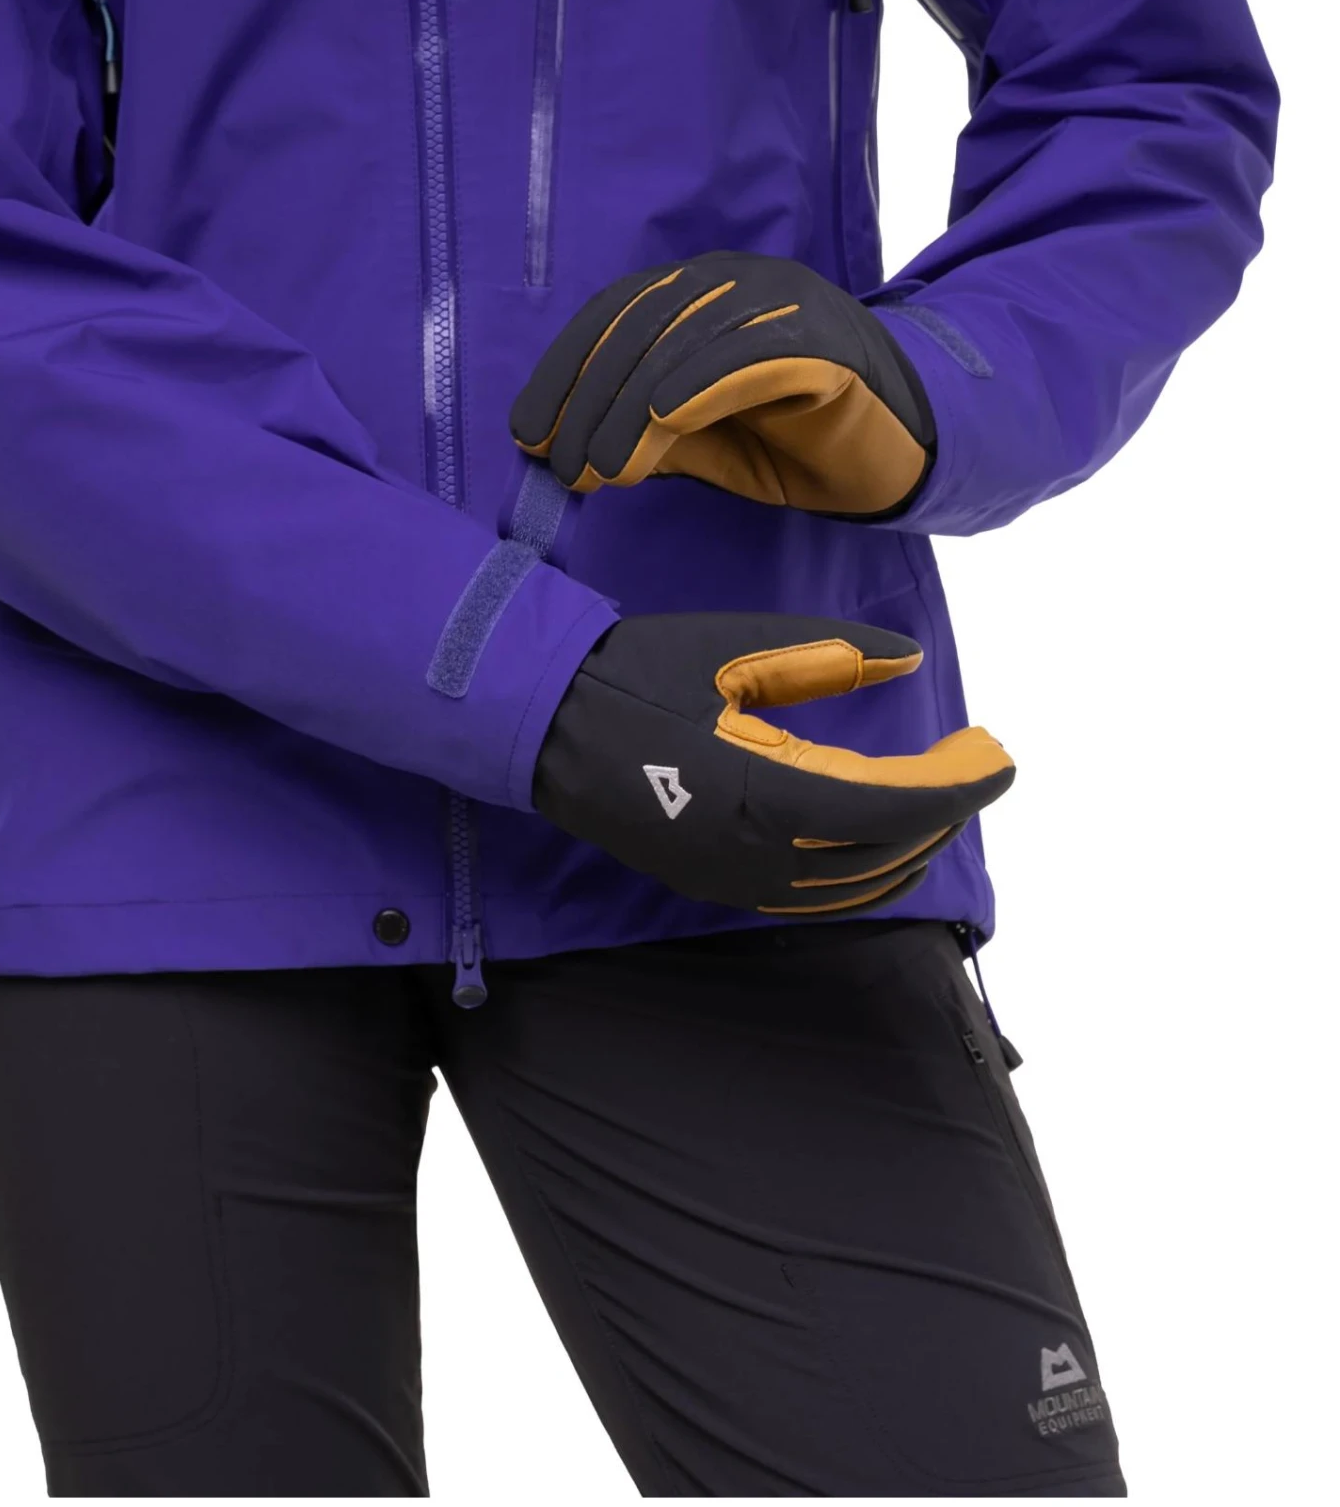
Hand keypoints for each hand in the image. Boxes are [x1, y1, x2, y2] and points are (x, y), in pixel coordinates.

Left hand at [511, 251, 933, 518]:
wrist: (898, 453)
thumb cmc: (791, 443)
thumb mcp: (698, 443)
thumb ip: (639, 436)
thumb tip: (563, 453)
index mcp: (700, 296)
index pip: (614, 318)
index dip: (563, 372)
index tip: (527, 434)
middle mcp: (737, 283)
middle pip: (641, 326)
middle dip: (590, 401)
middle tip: (565, 468)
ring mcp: (784, 304)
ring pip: (688, 338)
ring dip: (633, 407)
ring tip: (604, 469)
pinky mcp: (826, 341)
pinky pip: (752, 354)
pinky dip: (701, 385)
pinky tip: (663, 426)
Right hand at [534, 613, 1011, 916]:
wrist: (544, 725)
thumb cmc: (636, 674)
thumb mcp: (737, 648)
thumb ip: (831, 655)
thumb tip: (910, 658)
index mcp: (767, 790)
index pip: (897, 803)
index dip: (962, 784)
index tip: (1001, 754)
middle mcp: (758, 854)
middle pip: (887, 847)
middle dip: (946, 805)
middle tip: (977, 756)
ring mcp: (734, 880)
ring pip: (856, 883)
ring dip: (910, 842)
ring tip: (940, 792)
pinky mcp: (716, 887)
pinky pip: (816, 897)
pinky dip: (865, 871)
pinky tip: (880, 838)